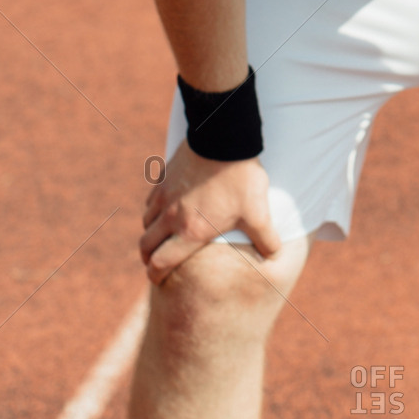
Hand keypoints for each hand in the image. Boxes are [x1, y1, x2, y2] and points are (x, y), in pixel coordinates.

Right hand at [140, 140, 280, 283]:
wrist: (223, 139)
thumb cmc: (240, 179)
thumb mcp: (258, 213)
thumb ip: (266, 238)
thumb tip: (274, 254)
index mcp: (189, 232)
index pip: (160, 263)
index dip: (155, 275)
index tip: (158, 278)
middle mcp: (170, 216)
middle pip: (145, 245)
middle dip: (148, 257)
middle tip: (156, 261)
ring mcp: (164, 195)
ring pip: (146, 221)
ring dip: (151, 232)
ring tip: (162, 235)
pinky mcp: (164, 176)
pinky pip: (151, 198)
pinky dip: (154, 208)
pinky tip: (167, 205)